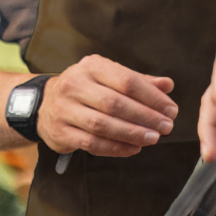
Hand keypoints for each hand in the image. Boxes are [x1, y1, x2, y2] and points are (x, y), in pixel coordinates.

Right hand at [37, 55, 178, 157]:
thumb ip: (139, 81)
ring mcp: (65, 109)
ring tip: (153, 138)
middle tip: (166, 127)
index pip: (127, 81)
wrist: (44, 104)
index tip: (171, 110)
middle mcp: (75, 84)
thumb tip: (167, 85)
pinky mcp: (60, 132)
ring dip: (132, 134)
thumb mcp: (109, 77)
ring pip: (103, 125)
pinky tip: (134, 149)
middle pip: (116, 104)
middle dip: (145, 117)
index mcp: (92, 66)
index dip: (152, 97)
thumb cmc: (86, 89)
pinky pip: (92, 143)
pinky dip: (116, 148)